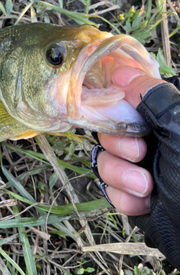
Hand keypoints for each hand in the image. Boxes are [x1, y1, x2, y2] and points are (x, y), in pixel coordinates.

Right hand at [96, 66, 164, 215]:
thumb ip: (153, 97)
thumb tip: (122, 71)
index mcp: (168, 119)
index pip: (129, 98)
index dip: (115, 105)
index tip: (116, 113)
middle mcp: (155, 141)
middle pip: (110, 129)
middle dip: (119, 144)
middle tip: (139, 153)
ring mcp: (143, 168)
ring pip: (105, 159)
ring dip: (120, 175)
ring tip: (145, 188)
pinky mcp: (134, 195)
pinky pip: (109, 187)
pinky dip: (124, 197)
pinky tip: (145, 203)